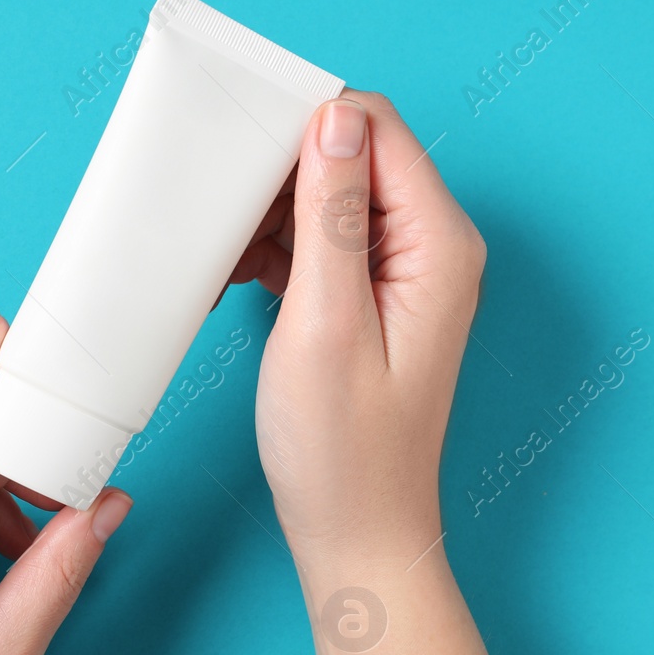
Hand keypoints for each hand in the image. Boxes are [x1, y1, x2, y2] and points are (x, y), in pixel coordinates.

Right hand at [230, 95, 617, 654]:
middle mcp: (431, 246)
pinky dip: (271, 249)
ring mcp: (402, 271)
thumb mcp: (325, 324)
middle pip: (348, 154)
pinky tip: (230, 280)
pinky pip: (316, 240)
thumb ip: (332, 217)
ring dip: (265, 214)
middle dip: (275, 170)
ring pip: (325, 195)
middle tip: (214, 212)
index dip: (302, 122)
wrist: (357, 536)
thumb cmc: (344, 452)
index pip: (373, 127)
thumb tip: (332, 118)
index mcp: (438, 243)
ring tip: (217, 261)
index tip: (235, 151)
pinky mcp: (370, 297)